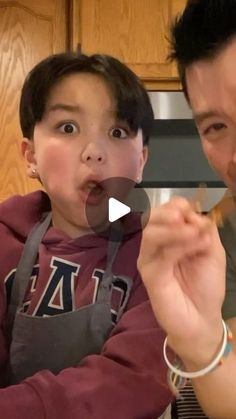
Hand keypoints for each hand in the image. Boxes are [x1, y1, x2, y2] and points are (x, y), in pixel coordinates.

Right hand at [138, 197, 225, 365]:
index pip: (165, 211)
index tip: (192, 212)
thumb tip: (194, 214)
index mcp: (171, 236)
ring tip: (194, 233)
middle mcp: (157, 244)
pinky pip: (159, 255)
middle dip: (169, 213)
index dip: (177, 206)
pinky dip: (178, 246)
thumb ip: (205, 230)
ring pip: (151, 233)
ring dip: (174, 229)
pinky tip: (195, 246)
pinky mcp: (149, 274)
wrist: (201, 319)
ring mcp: (150, 259)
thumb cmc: (206, 286)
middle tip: (186, 218)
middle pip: (152, 218)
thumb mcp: (213, 252)